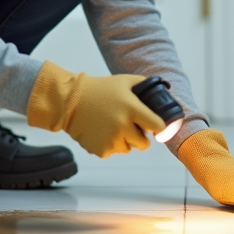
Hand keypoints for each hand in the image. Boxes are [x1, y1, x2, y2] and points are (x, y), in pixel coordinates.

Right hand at [26, 61, 166, 157]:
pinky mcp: (101, 150)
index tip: (154, 126)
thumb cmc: (99, 89)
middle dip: (140, 136)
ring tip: (112, 126)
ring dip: (124, 141)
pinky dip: (109, 144)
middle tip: (130, 126)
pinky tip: (101, 131)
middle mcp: (123, 126)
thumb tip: (164, 90)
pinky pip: (112, 151)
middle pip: (144, 144)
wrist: (69, 101)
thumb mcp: (124, 81)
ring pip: (128, 149)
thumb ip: (145, 85)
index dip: (158, 126)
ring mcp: (111, 140)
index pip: (158, 126)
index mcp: (132, 109)